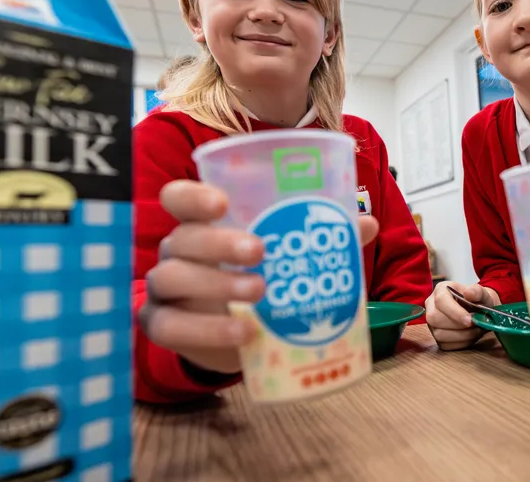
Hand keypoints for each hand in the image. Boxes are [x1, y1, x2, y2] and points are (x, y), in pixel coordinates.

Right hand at [138, 180, 379, 374]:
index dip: (193, 196)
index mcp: (201, 223)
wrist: (234, 334)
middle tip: (260, 251)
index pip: (178, 197)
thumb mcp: (285, 255)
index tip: (223, 203)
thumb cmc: (257, 277)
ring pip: (171, 278)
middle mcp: (176, 250)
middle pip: (182, 238)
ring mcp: (164, 288)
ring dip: (216, 285)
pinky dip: (206, 330)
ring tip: (261, 292)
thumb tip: (366, 224)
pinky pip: (170, 327)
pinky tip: (244, 333)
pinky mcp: (162, 326)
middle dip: (219, 242)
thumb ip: (319, 236)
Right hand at [425, 281, 499, 350]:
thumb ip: (477, 291)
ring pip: (439, 334)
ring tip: (476, 330)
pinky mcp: (436, 336)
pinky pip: (444, 345)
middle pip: (435, 318)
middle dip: (458, 325)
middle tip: (475, 324)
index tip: (469, 320)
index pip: (441, 300)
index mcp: (441, 290)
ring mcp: (432, 323)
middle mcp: (431, 306)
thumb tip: (469, 293)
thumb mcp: (482, 293)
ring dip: (461, 335)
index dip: (454, 312)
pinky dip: (461, 343)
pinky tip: (470, 336)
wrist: (479, 310)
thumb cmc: (478, 300)